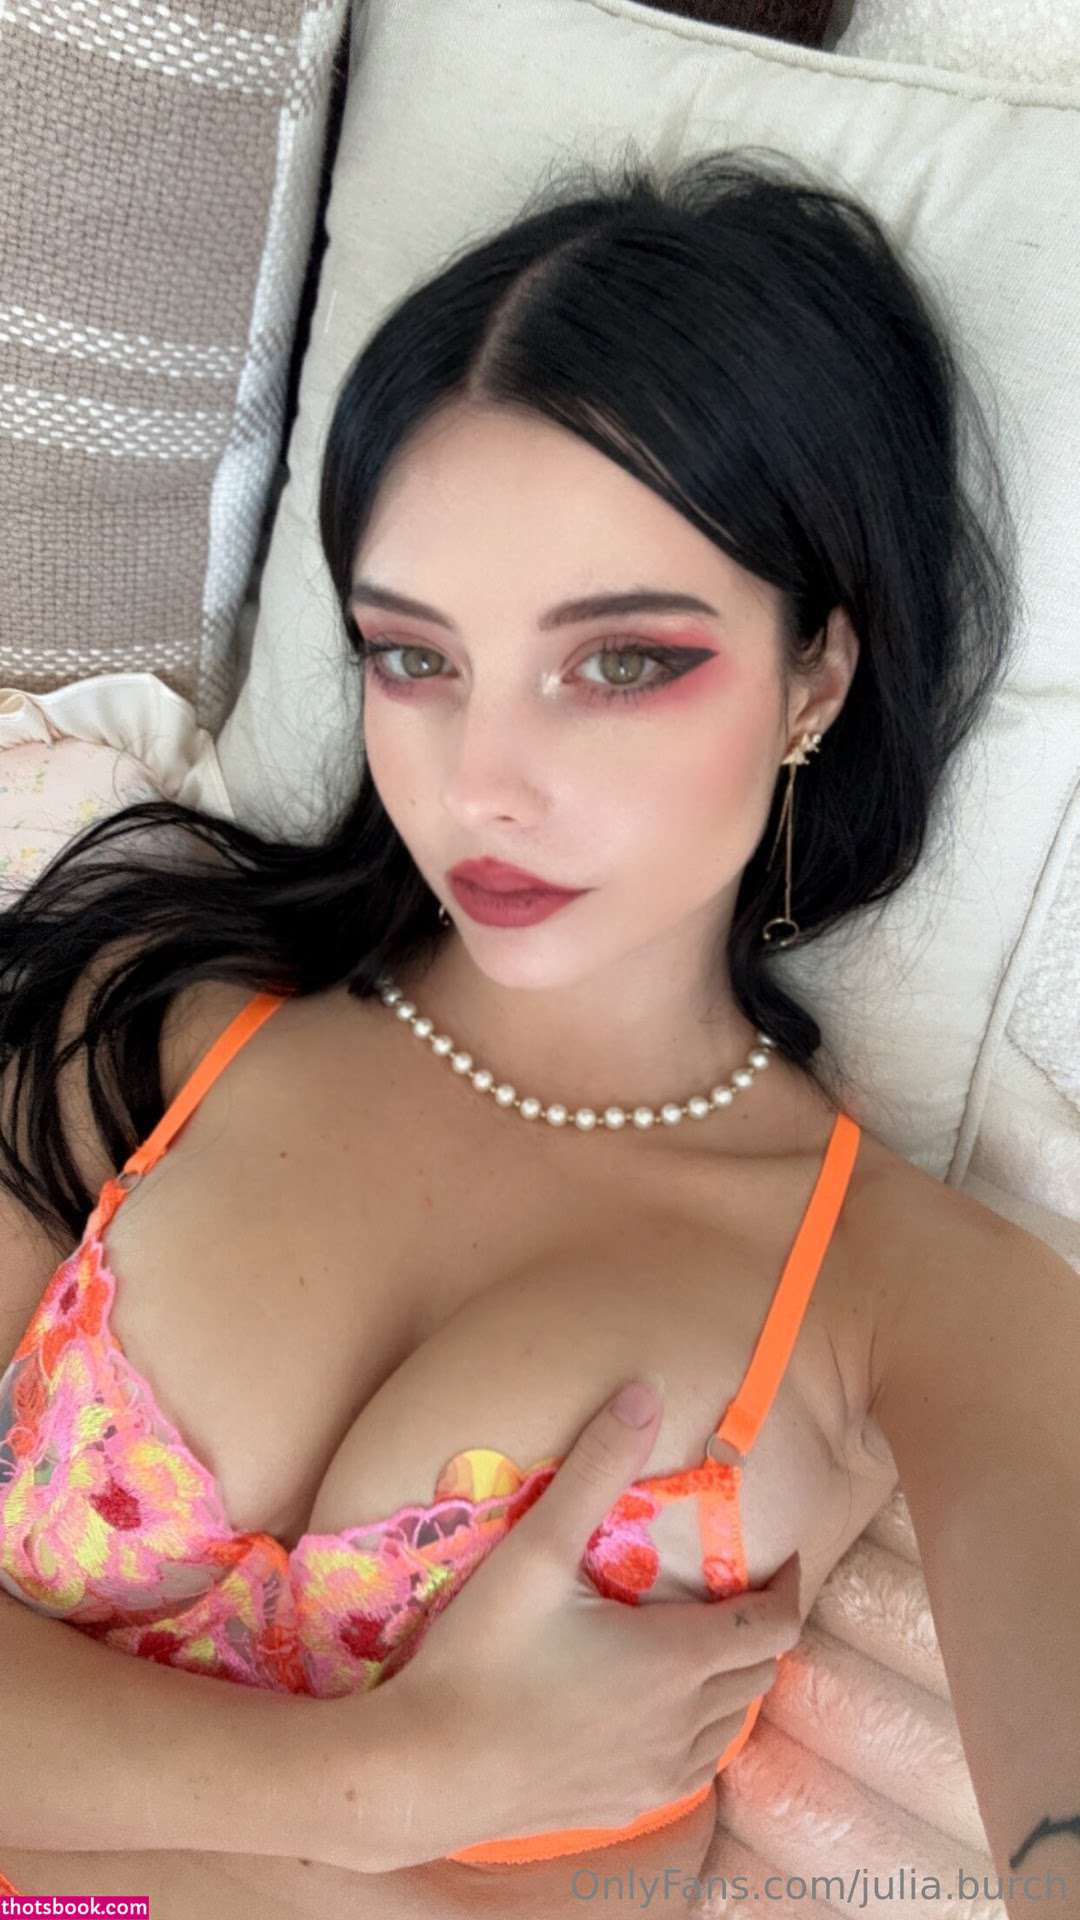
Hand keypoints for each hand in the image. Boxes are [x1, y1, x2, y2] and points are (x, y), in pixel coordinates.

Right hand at [353, 1376, 802, 1870]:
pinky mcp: (628, 1808)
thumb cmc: (478, 1657)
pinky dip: (705, 1730)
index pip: (775, 1626)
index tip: (782, 1557)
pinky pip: (697, 1767)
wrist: (423, 1773)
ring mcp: (658, 1776)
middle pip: (761, 1672)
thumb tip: (643, 1393)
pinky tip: (666, 1710)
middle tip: (738, 1588)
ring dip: (736, 1680)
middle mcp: (685, 1725)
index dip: (789, 1587)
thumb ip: (594, 1468)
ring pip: (734, 1726)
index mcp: (677, 1661)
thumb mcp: (535, 1551)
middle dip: (762, 1627)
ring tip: (707, 1640)